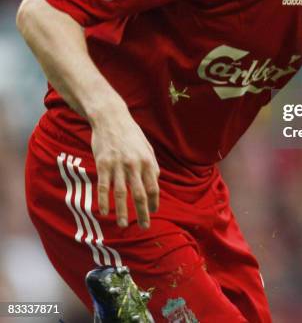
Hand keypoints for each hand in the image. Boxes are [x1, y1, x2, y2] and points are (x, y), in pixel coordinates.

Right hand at [91, 114, 159, 229]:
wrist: (111, 118)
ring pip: (121, 194)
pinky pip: (104, 187)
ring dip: (123, 212)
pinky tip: (104, 213)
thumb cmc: (130, 134)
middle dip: (143, 213)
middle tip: (144, 226)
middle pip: (139, 194)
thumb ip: (151, 165)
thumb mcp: (146, 147)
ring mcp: (118, 165)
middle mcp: (134, 165)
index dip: (154, 203)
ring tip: (124, 225)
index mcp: (147, 161)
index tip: (154, 212)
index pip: (153, 187)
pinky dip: (104, 201)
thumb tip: (155, 183)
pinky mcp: (103, 164)